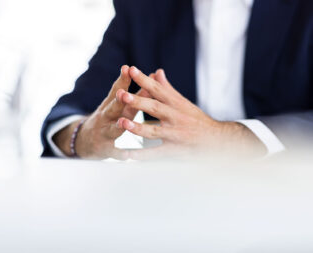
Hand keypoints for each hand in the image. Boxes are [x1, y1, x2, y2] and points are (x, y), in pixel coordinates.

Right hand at [53, 65, 150, 158]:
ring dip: (118, 126)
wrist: (85, 140)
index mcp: (112, 105)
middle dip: (118, 101)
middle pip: (113, 107)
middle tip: (122, 93)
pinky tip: (126, 156)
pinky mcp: (105, 149)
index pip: (117, 90)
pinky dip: (119, 153)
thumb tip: (153, 75)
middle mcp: (107, 117)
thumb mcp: (119, 105)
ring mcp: (104, 132)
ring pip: (112, 129)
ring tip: (122, 123)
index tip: (128, 68)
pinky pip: (113, 152)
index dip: (122, 80)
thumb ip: (137, 92)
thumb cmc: (109, 119)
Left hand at [116, 67, 266, 158]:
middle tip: (122, 95)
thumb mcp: (183, 102)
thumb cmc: (197, 120)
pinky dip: (142, 155)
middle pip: (155, 108)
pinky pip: (156, 154)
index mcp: (176, 104)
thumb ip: (168, 88)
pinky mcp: (175, 151)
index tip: (131, 70)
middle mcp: (175, 117)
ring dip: (137, 127)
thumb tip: (157, 71)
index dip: (144, 80)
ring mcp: (175, 134)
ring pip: (154, 131)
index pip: (158, 89)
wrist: (217, 141)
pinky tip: (128, 155)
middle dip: (138, 101)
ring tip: (122, 123)